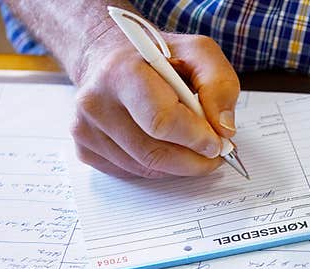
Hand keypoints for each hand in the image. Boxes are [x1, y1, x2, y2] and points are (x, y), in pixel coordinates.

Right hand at [70, 22, 239, 178]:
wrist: (108, 58)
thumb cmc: (155, 57)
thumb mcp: (198, 53)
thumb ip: (219, 86)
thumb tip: (223, 130)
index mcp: (121, 72)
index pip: (161, 121)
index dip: (195, 139)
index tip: (217, 143)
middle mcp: (95, 102)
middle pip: (154, 153)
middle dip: (193, 160)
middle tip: (214, 155)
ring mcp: (85, 129)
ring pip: (145, 169)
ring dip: (178, 166)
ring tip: (194, 148)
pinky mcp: (85, 149)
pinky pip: (132, 173)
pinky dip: (158, 167)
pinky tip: (165, 147)